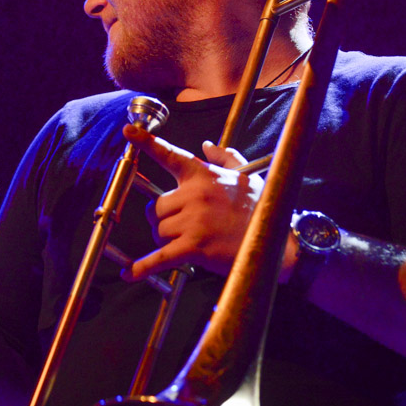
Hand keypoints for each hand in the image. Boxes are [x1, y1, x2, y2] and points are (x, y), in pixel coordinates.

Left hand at [122, 125, 262, 281]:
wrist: (278, 242)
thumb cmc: (260, 208)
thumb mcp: (246, 177)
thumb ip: (225, 158)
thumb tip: (207, 145)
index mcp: (203, 175)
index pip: (170, 155)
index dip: (147, 142)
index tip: (127, 131)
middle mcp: (195, 194)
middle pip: (156, 208)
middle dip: (163, 220)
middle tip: (180, 228)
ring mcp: (194, 221)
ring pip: (159, 231)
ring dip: (167, 240)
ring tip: (189, 242)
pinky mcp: (195, 247)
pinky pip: (161, 257)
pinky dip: (144, 267)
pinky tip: (130, 273)